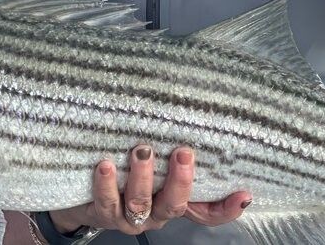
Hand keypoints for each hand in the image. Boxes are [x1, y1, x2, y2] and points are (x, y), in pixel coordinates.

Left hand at [48, 146, 250, 235]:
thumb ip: (170, 145)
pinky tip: (105, 164)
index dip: (226, 207)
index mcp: (173, 201)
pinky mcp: (103, 214)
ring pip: (141, 203)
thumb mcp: (152, 160)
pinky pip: (107, 201)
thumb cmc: (123, 169)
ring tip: (141, 152)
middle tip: (183, 152)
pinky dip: (106, 183)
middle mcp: (156, 213)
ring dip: (143, 178)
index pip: (206, 211)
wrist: (81, 193)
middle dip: (180, 181)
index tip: (243, 193)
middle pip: (175, 206)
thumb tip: (192, 108)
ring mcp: (130, 217)